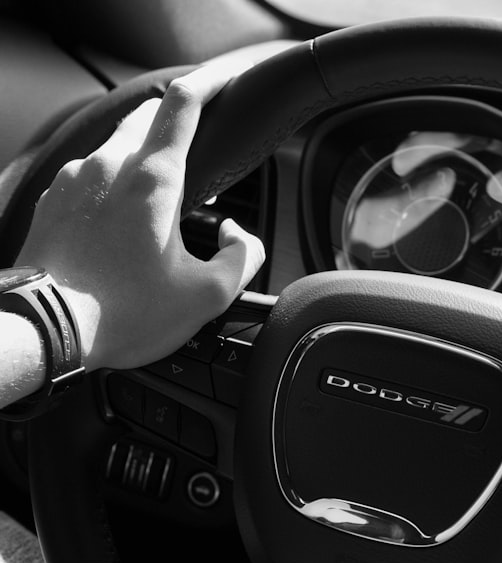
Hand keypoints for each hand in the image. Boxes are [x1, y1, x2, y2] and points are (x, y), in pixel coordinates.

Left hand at [15, 59, 264, 371]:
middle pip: (147, 116)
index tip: (223, 81)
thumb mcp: (207, 295)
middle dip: (174, 118)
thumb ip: (241, 256)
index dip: (209, 84)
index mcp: (154, 181)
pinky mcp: (52, 200)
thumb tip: (239, 236)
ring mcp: (74, 180)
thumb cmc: (122, 313)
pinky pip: (89, 175)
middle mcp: (109, 167)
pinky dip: (112, 184)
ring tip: (159, 194)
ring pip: (116, 145)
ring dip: (142, 157)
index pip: (183, 105)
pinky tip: (122, 219)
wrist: (45, 329)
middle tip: (196, 141)